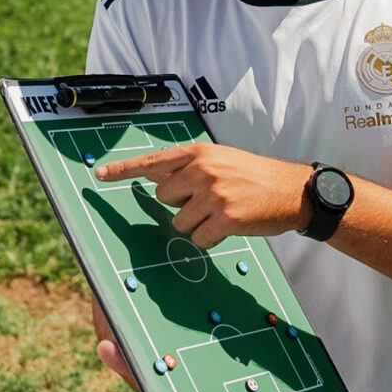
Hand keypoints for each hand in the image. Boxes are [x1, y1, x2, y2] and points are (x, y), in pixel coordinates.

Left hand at [94, 140, 311, 245]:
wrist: (293, 192)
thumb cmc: (255, 177)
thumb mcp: (221, 160)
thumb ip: (190, 167)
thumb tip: (156, 181)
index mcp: (199, 153)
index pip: (153, 161)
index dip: (123, 170)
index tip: (99, 174)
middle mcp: (202, 170)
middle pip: (164, 197)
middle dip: (182, 203)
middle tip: (210, 199)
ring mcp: (213, 195)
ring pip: (179, 222)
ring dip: (198, 223)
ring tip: (224, 211)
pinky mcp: (225, 219)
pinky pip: (199, 238)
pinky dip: (212, 238)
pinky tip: (231, 226)